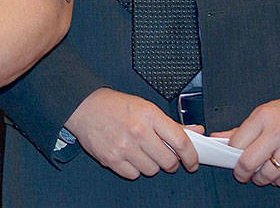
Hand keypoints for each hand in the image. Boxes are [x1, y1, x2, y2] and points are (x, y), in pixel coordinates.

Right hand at [64, 88, 199, 178]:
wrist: (82, 106)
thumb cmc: (114, 105)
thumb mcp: (145, 107)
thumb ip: (170, 123)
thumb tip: (196, 131)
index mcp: (149, 115)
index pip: (181, 142)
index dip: (191, 156)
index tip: (192, 162)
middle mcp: (137, 131)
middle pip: (168, 161)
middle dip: (170, 163)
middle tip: (165, 157)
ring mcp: (124, 147)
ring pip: (152, 170)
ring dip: (150, 165)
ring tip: (141, 153)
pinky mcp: (111, 159)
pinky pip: (133, 175)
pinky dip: (134, 169)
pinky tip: (128, 156)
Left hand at [212, 95, 279, 187]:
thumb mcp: (265, 112)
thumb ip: (242, 129)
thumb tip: (218, 137)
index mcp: (263, 116)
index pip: (237, 143)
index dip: (231, 156)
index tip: (233, 161)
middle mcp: (279, 130)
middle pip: (249, 161)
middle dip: (242, 173)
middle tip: (243, 175)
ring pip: (270, 173)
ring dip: (263, 179)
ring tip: (262, 176)